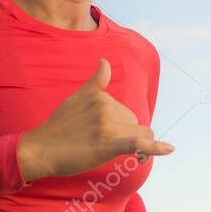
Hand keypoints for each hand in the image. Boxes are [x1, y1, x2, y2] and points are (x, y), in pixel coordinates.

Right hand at [16, 58, 174, 179]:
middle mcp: (107, 107)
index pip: (127, 112)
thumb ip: (96, 82)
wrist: (40, 149)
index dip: (119, 126)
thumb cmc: (59, 126)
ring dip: (132, 145)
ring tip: (105, 150)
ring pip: (140, 135)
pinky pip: (140, 144)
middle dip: (125, 135)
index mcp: (102, 96)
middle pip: (135, 123)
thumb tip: (105, 61)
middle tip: (97, 143)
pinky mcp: (111, 144)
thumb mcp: (76, 98)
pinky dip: (156, 148)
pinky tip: (169, 149)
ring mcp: (109, 126)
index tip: (101, 134)